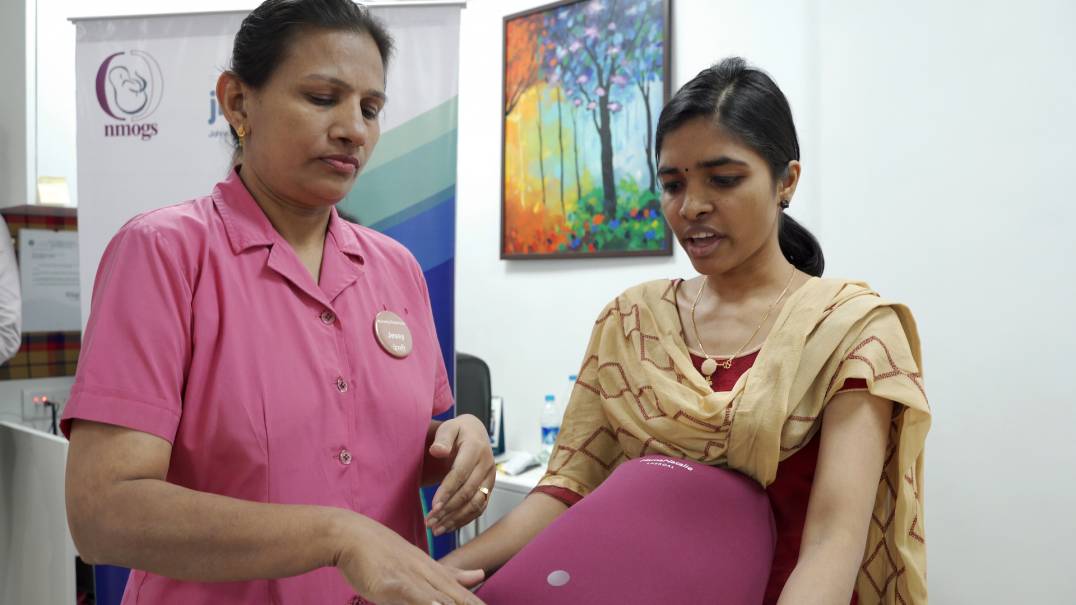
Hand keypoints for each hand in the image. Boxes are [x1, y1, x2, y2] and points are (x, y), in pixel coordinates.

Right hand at [336, 513, 485, 604]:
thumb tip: (481, 575)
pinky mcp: (390, 582)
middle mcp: (427, 575)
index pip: (464, 595)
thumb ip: (451, 573)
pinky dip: (424, 600)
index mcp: (436, 572)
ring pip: (439, 597)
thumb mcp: (422, 563)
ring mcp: (410, 577)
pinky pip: (411, 592)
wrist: (352, 535)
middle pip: (458, 598)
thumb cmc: (383, 553)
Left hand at [425, 415, 495, 535]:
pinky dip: (464, 520)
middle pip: (468, 492)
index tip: (433, 506)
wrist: (476, 433)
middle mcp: (487, 464)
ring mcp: (490, 478)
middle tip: (429, 521)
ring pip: (475, 504)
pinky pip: (479, 508)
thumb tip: (437, 451)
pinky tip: (448, 526)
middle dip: (448, 509)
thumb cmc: (458, 432)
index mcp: (476, 448)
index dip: (447, 491)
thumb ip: (442, 438)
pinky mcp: (489, 488)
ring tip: (436, 529)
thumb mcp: (449, 428)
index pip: (460, 473)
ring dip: (456, 518)